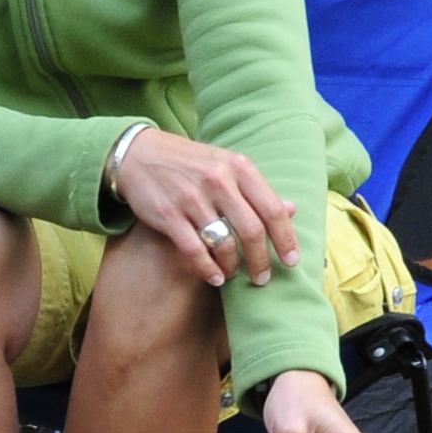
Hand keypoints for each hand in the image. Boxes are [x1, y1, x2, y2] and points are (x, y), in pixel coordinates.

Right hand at [111, 127, 303, 286]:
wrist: (139, 154)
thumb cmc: (190, 164)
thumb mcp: (227, 166)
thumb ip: (256, 190)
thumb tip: (292, 210)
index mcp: (239, 167)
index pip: (272, 209)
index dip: (286, 238)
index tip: (292, 260)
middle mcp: (218, 180)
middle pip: (252, 230)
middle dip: (261, 261)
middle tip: (263, 278)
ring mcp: (192, 198)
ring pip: (224, 243)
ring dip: (233, 266)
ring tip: (235, 276)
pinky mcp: (168, 214)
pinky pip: (195, 250)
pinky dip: (208, 269)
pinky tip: (215, 278)